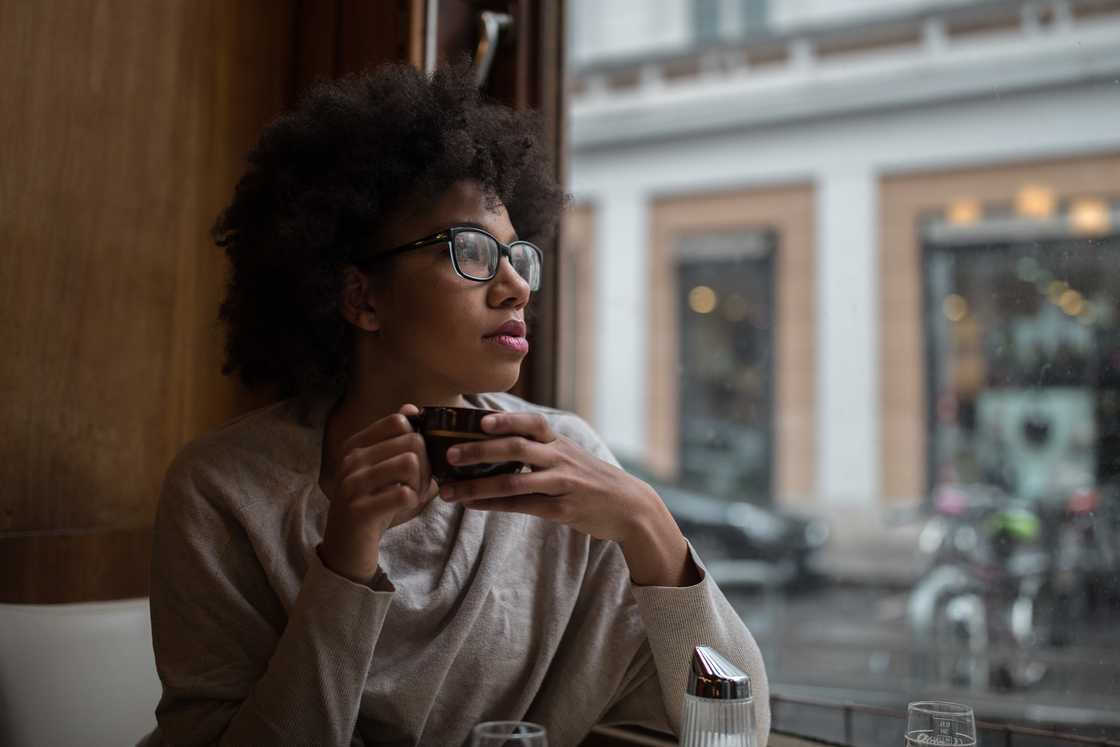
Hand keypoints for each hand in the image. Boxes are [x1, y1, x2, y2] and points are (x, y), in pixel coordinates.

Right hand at [319, 404, 437, 582]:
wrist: (347, 546)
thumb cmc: (372, 503)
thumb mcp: (383, 468)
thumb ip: (397, 440)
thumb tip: (412, 408)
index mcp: (355, 444)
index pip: (399, 421)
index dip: (418, 439)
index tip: (417, 461)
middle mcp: (351, 460)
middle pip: (411, 441)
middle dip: (426, 464)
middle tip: (418, 483)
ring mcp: (352, 484)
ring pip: (410, 463)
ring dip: (420, 482)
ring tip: (412, 494)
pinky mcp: (359, 509)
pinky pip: (405, 493)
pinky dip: (413, 501)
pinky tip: (404, 507)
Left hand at [437, 412, 658, 542]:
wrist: (628, 505)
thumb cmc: (588, 478)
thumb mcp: (567, 454)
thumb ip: (537, 446)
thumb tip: (494, 437)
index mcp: (558, 441)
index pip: (532, 422)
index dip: (506, 419)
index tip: (479, 419)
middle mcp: (559, 458)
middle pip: (516, 448)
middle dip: (479, 450)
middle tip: (448, 454)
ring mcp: (562, 483)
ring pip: (514, 482)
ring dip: (477, 486)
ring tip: (449, 490)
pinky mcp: (562, 508)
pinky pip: (522, 506)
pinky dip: (493, 506)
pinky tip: (472, 505)